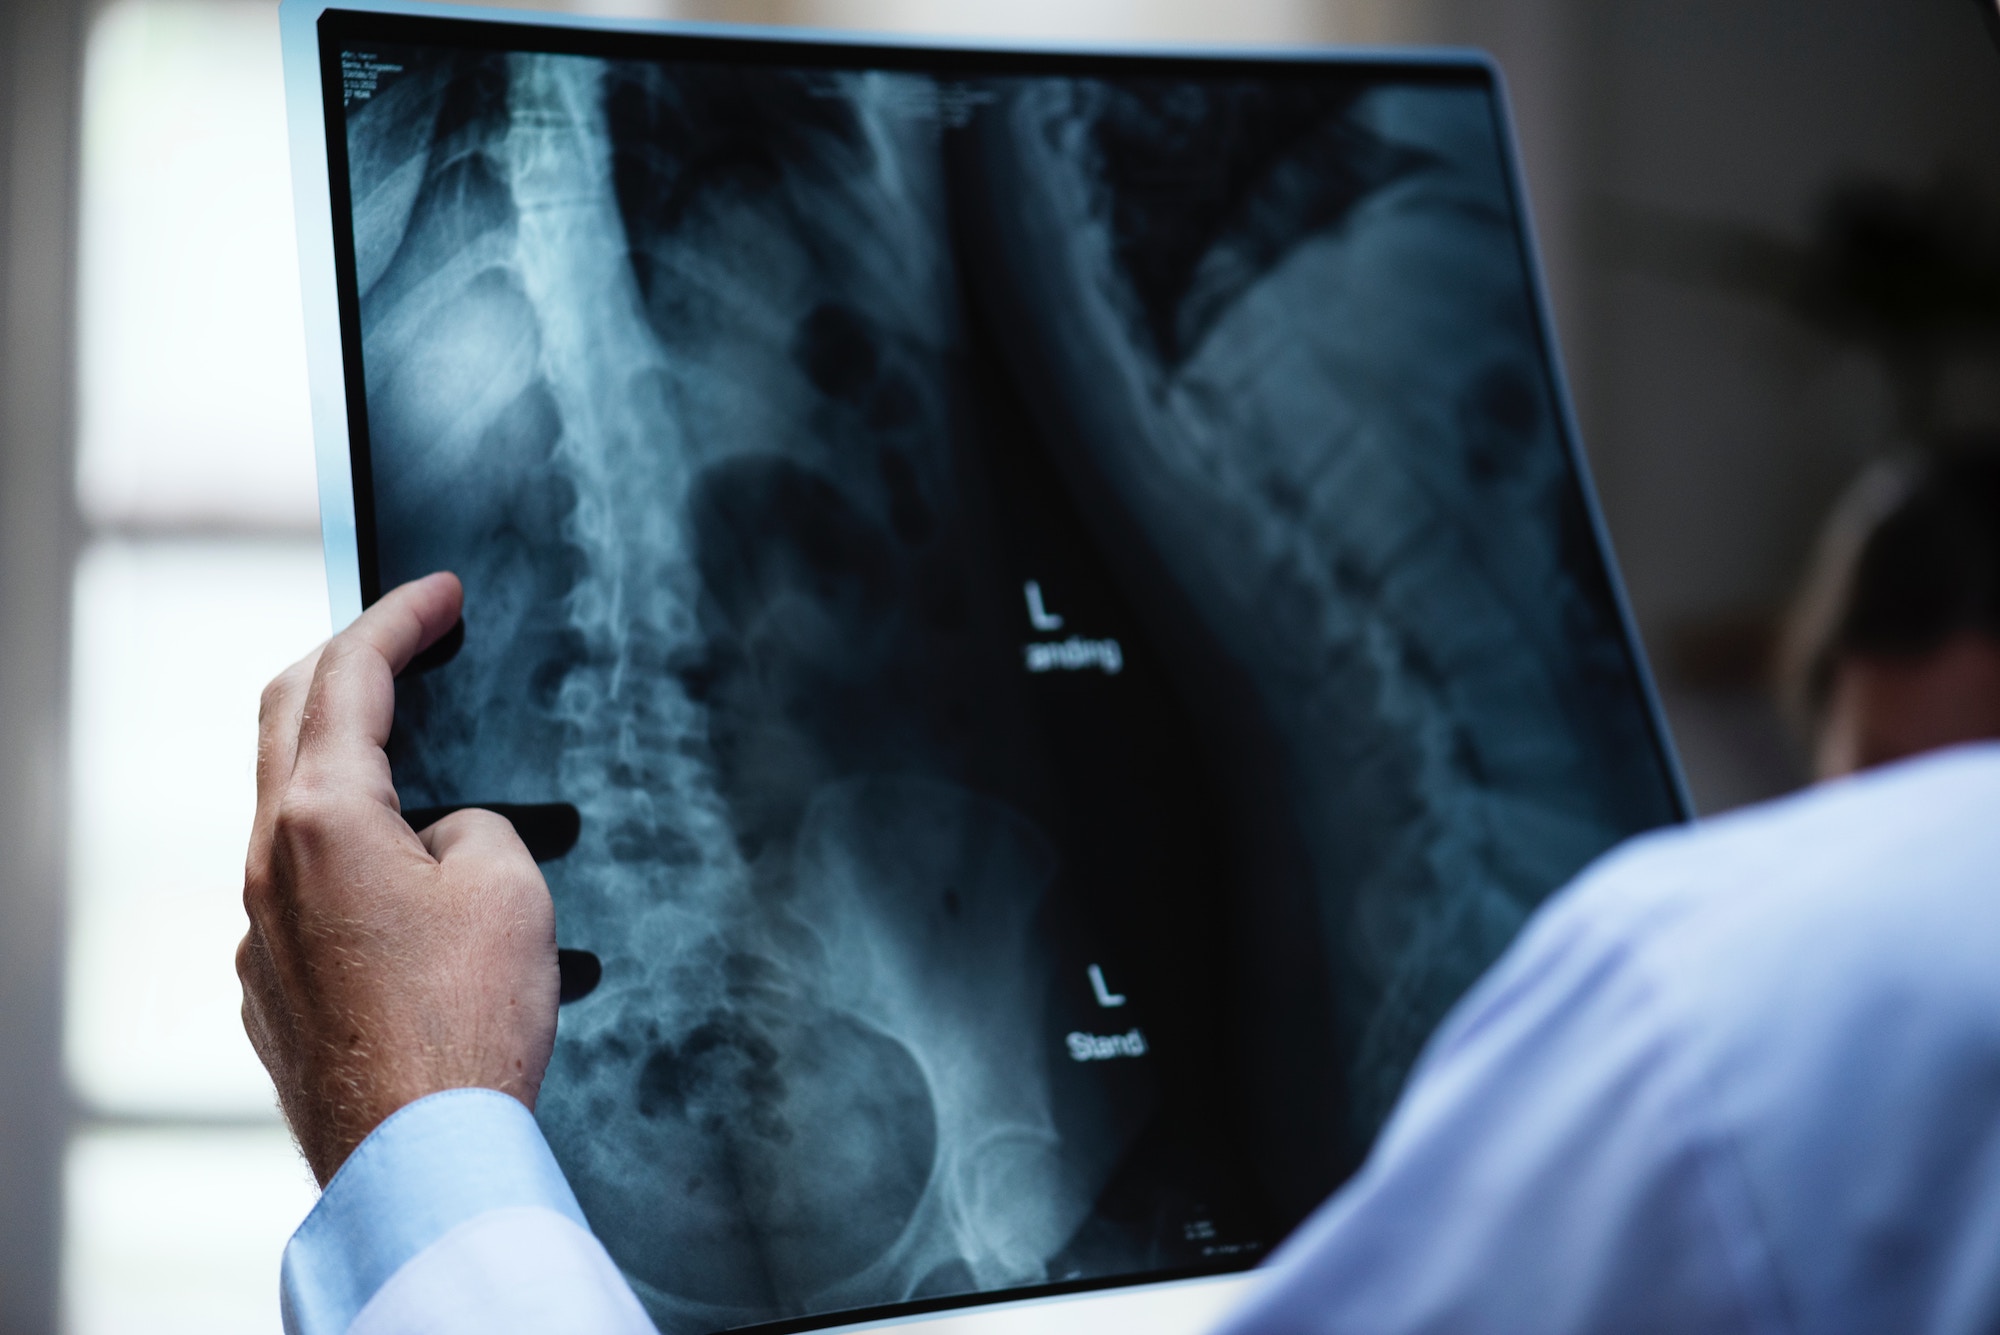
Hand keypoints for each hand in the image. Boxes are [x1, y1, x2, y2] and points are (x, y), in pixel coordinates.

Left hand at [237, 572, 558, 1185]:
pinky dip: (349, 843)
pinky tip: (408, 879)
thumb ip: (473, 825)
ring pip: (290, 803)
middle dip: (347, 659)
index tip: (440, 589)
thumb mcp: (508, 886)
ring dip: (346, 756)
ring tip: (421, 758)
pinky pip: (303, 883)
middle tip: (407, 636)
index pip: (351, 677)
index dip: (400, 617)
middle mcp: (270, 861)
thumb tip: (443, 835)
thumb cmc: (468, 1020)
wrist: (419, 1152)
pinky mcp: (275, 986)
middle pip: (288, 717)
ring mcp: (262, 928)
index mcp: (323, 817)